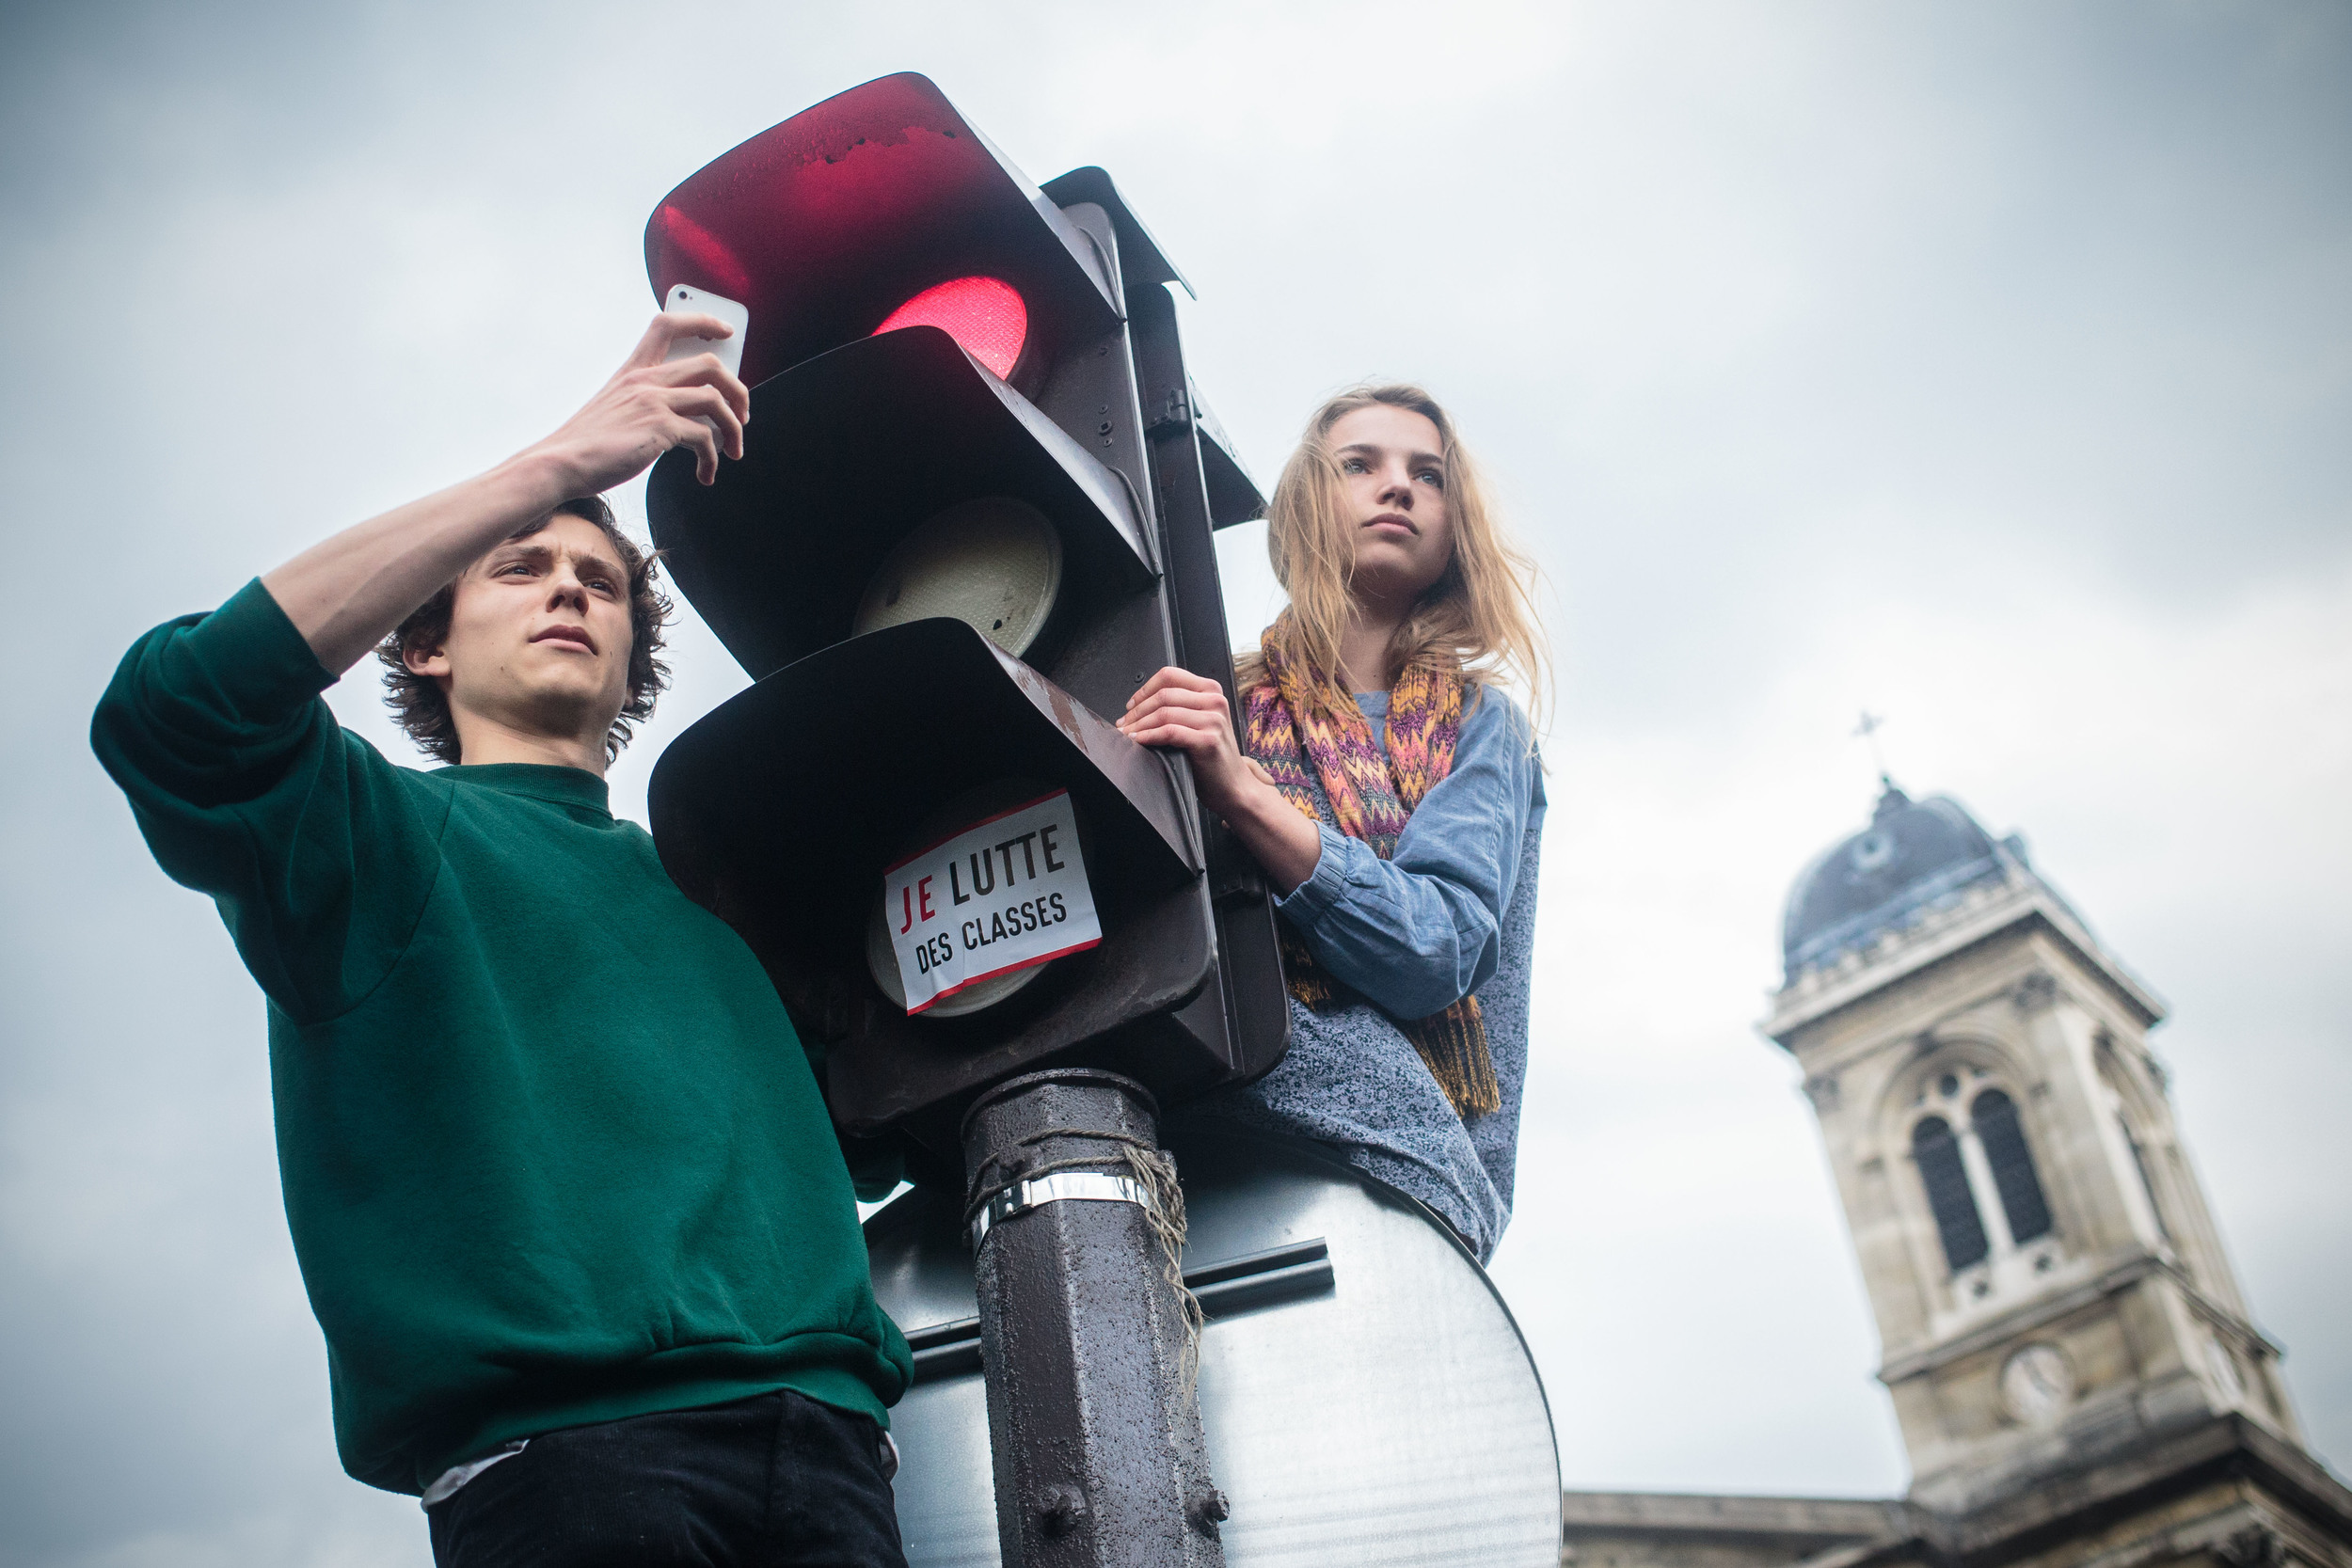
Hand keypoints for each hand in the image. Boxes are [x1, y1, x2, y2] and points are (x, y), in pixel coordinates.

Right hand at [523, 311, 750, 492]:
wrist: (560, 464)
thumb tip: (691, 415)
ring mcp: (653, 401)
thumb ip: (647, 402)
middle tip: (742, 415)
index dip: (702, 321)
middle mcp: (645, 379)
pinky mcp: (660, 428)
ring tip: (732, 451)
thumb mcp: (615, 409)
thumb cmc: (587, 444)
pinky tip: (705, 475)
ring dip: (734, 428)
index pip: (667, 325)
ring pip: (716, 400)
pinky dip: (712, 459)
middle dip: (738, 389)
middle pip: (709, 363)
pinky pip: (706, 438)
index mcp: (632, 371)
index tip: (727, 332)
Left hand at [1117, 666, 1319, 893]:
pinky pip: (1169, 731)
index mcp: (1211, 690)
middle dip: (1137, 710)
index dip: (1145, 689)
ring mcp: (1214, 720)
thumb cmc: (1212, 757)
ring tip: (1127, 735)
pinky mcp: (1207, 740)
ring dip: (1139, 724)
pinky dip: (1148, 736)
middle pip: (1164, 694)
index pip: (1170, 675)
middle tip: (1124, 725)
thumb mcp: (1201, 722)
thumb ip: (1180, 706)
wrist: (1233, 786)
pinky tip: (1138, 741)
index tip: (1131, 706)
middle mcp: (1215, 701)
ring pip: (1164, 712)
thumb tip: (1140, 704)